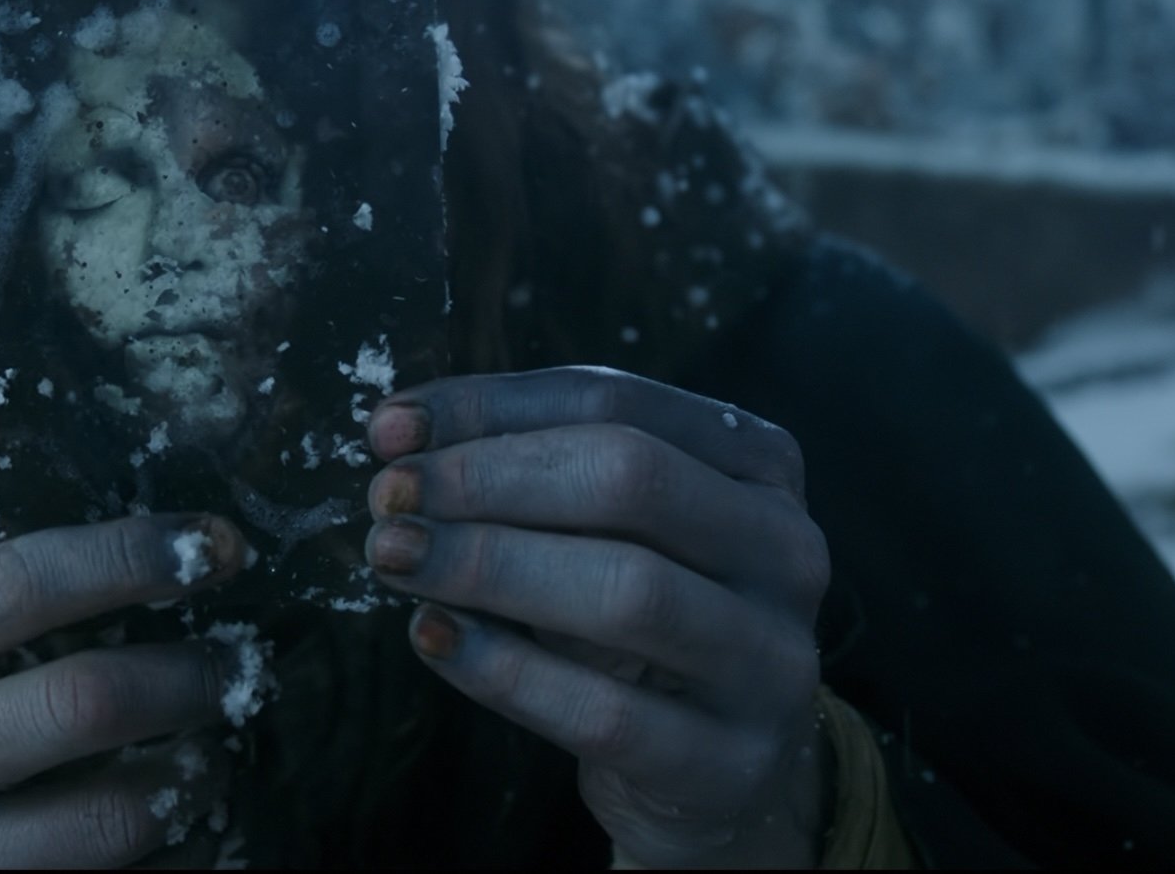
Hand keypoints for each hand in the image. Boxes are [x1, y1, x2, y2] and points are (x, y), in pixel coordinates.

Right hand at [0, 513, 246, 867]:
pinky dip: (180, 849)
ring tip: (217, 755)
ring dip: (197, 776)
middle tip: (237, 668)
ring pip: (112, 817)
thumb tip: (169, 556)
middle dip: (189, 677)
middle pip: (82, 702)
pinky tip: (189, 821)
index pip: (20, 583)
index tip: (219, 545)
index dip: (132, 555)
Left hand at [362, 367, 830, 867]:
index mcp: (758, 464)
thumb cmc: (642, 620)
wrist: (719, 772)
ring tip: (395, 556)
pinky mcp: (731, 762)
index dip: (491, 408)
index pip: (615, 402)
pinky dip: (505, 670)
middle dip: (489, 479)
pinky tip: (434, 637)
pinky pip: (606, 711)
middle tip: (388, 495)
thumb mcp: (606, 532)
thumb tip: (400, 435)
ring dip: (490, 564)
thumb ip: (526, 472)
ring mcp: (772, 660)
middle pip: (630, 479)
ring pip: (628, 590)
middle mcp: (785, 549)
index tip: (389, 428)